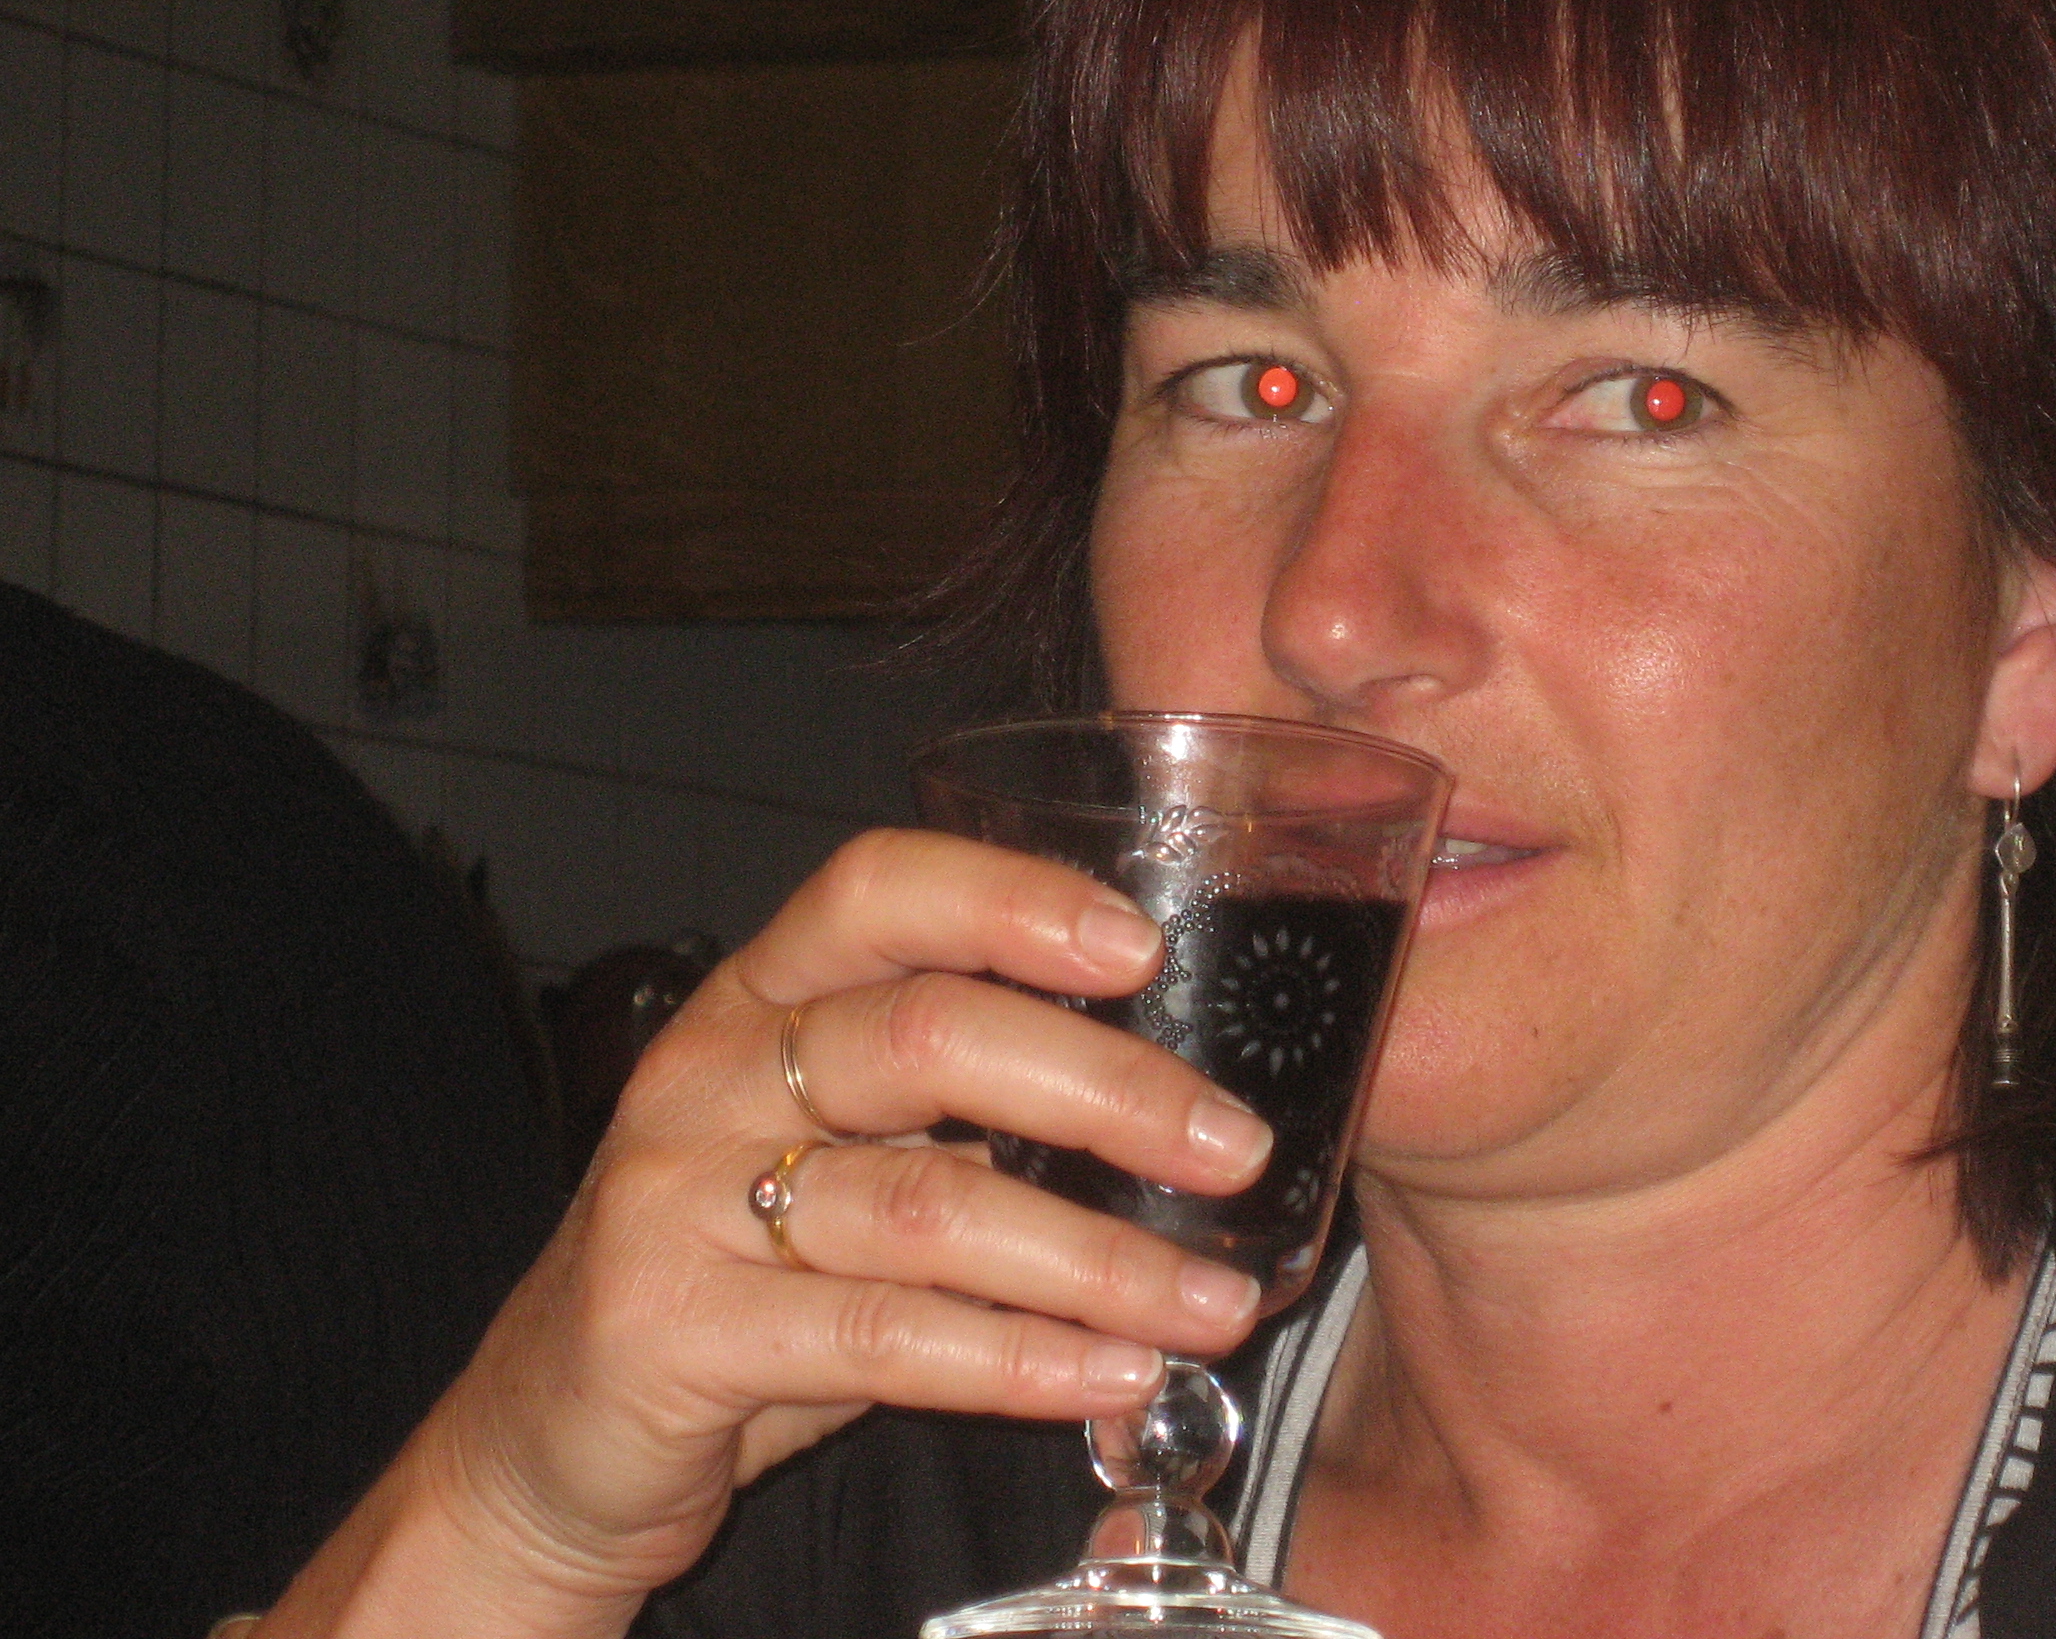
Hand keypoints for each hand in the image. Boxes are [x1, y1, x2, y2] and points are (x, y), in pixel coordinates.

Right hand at [335, 829, 1274, 1626]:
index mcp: (761, 998)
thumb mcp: (836, 1154)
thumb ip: (963, 1112)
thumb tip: (1181, 1107)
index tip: (1144, 949)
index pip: (880, 889)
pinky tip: (1113, 1377)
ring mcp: (678, 1199)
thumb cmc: (740, 1271)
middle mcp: (710, 1072)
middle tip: (1235, 1148)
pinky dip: (1020, 1361)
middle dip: (1111, 1093)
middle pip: (932, 1035)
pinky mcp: (671, 1332)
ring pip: (929, 1206)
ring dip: (1100, 1259)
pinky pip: (884, 1339)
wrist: (551, 1435)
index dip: (1014, 900)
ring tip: (1215, 1301)